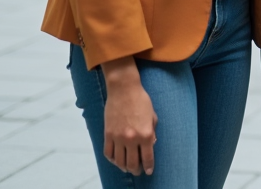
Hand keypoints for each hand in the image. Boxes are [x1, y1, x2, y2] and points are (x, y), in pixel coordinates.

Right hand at [101, 57, 156, 175]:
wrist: (124, 89)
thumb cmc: (141, 100)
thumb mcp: (152, 116)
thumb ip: (152, 131)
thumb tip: (151, 144)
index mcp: (146, 134)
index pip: (147, 158)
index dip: (149, 167)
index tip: (149, 171)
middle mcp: (132, 138)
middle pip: (133, 163)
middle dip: (136, 170)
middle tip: (138, 172)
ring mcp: (118, 137)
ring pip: (119, 161)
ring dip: (124, 167)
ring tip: (127, 167)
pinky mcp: (108, 134)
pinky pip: (108, 153)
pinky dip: (112, 159)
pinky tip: (116, 159)